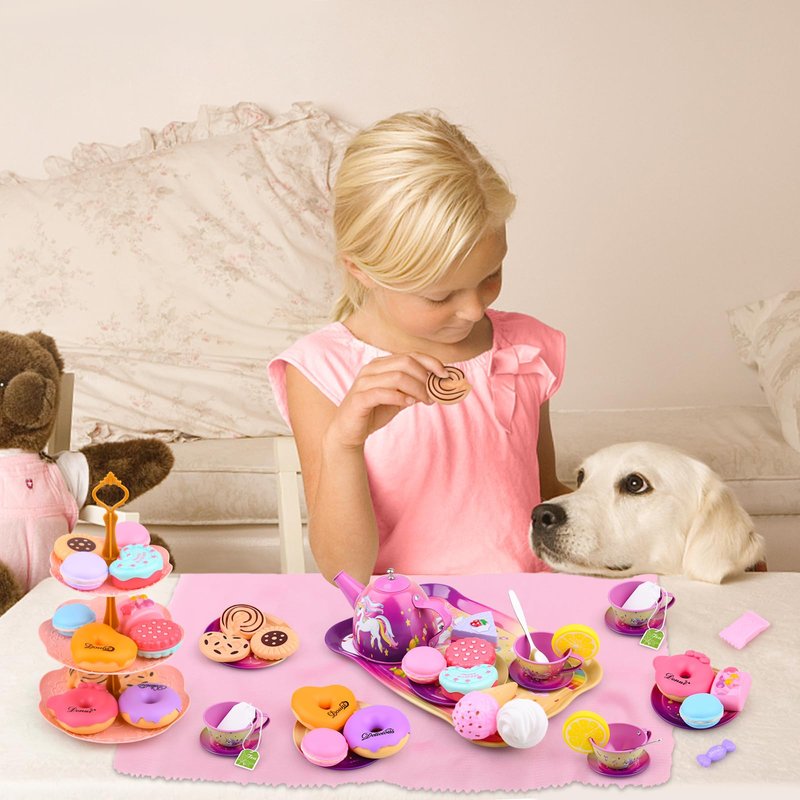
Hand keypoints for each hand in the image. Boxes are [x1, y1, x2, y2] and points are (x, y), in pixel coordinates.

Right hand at [326, 353, 447, 448]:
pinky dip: (399, 397)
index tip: (445, 375)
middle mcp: (371, 369)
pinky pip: (382, 393)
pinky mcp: (359, 398)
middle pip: (406, 362)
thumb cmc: (374, 411)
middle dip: (425, 377)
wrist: (349, 431)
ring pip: (397, 377)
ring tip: (425, 401)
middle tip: (434, 394)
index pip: (410, 355)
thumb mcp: (398, 398)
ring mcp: (363, 382)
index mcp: (381, 364)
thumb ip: (414, 389)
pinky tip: (408, 403)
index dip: (431, 362)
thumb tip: (438, 385)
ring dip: (417, 389)